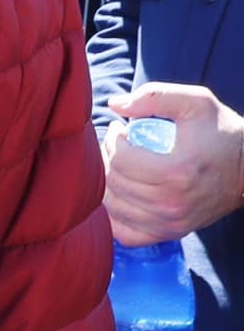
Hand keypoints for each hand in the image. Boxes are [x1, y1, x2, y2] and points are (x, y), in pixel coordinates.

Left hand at [102, 84, 243, 243]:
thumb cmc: (222, 133)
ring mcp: (170, 223)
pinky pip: (124, 232)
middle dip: (107, 157)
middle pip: (114, 182)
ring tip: (118, 164)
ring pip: (113, 206)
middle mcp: (171, 203)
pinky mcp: (169, 234)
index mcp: (176, 171)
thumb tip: (114, 105)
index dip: (113, 140)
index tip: (121, 129)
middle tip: (117, 144)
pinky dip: (114, 214)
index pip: (120, 160)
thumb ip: (154, 96)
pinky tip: (120, 193)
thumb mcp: (196, 102)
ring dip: (107, 182)